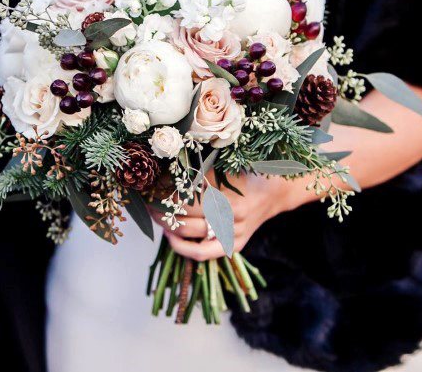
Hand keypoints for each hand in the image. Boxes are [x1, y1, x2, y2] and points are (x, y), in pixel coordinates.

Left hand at [150, 171, 304, 261]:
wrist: (275, 191)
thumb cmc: (248, 172)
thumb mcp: (225, 167)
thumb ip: (200, 170)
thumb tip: (166, 170)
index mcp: (226, 194)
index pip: (184, 196)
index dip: (163, 191)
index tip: (149, 186)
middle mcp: (229, 216)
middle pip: (183, 214)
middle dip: (160, 207)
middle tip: (145, 201)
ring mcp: (232, 233)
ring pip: (189, 232)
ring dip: (166, 224)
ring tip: (154, 215)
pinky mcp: (234, 245)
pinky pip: (203, 253)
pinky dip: (183, 248)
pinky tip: (170, 238)